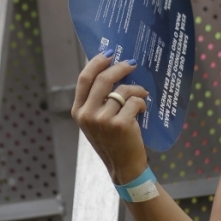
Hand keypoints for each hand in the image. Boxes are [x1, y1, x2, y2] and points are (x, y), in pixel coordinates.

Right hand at [71, 52, 150, 184]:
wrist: (124, 167)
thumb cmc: (113, 141)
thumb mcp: (95, 121)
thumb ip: (97, 100)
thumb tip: (110, 69)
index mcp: (78, 111)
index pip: (84, 79)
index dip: (96, 62)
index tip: (109, 54)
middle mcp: (87, 115)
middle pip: (103, 79)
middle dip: (120, 67)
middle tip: (132, 63)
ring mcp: (103, 120)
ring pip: (123, 91)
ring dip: (136, 90)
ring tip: (142, 95)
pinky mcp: (120, 124)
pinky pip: (134, 101)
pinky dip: (142, 103)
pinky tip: (142, 110)